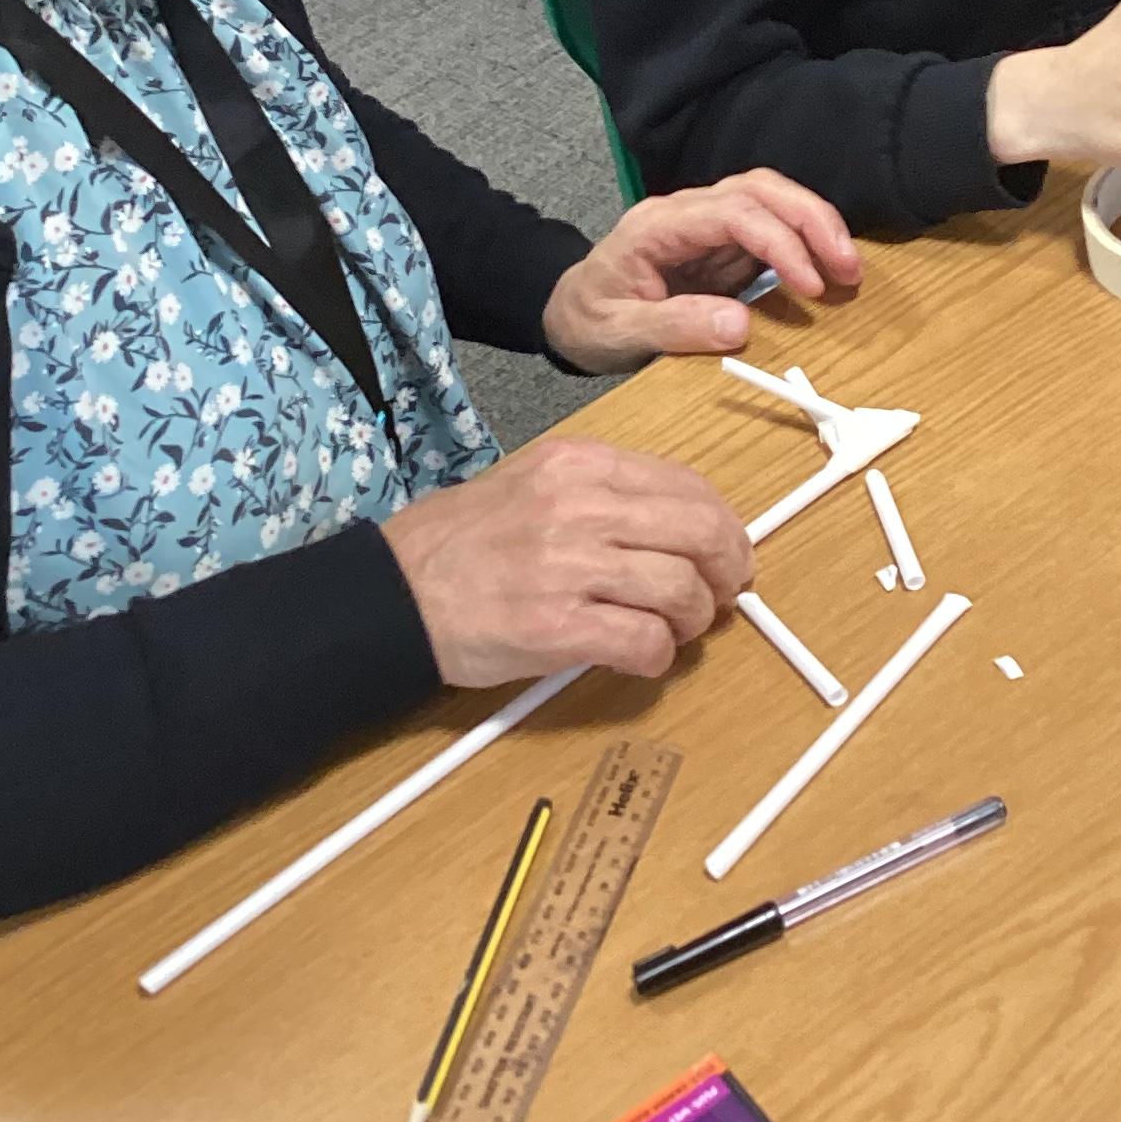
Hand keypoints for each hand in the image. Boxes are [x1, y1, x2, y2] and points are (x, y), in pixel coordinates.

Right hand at [381, 441, 752, 684]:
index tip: (727, 552)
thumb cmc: (459, 544)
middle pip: (699, 533)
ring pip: (681, 590)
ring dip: (694, 621)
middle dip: (726, 571)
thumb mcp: (532, 484)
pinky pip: (644, 642)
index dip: (722, 527)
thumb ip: (603, 496)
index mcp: (578, 464)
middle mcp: (578, 506)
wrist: (392, 593)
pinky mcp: (556, 627)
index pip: (686, 486)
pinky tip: (641, 657)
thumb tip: (678, 527)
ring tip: (676, 631)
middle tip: (723, 597)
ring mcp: (568, 566)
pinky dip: (657, 657)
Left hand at [541, 170, 859, 375]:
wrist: (569, 312)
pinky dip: (804, 243)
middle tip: (850, 267)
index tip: (811, 285)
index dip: (779, 242)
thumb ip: (674, 327)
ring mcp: (706, 225)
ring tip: (848, 268)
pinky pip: (770, 227)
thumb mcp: (619, 333)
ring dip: (814, 224)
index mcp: (658, 226)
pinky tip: (827, 270)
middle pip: (759, 189)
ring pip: (770, 198)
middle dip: (811, 220)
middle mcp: (686, 213)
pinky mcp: (721, 245)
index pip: (731, 213)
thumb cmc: (588, 320)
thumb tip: (741, 327)